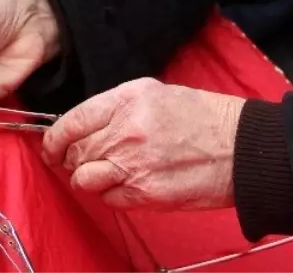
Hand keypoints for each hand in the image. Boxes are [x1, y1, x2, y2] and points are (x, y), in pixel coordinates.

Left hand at [41, 78, 244, 210]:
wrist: (240, 147)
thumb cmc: (203, 117)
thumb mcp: (155, 94)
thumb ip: (116, 108)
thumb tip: (84, 124)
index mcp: (126, 100)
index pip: (71, 121)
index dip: (54, 138)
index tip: (52, 145)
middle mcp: (125, 131)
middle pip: (74, 152)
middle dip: (69, 159)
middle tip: (76, 161)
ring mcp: (134, 164)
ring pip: (84, 179)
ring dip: (87, 178)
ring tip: (103, 173)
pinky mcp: (145, 193)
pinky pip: (109, 198)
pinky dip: (111, 194)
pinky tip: (127, 183)